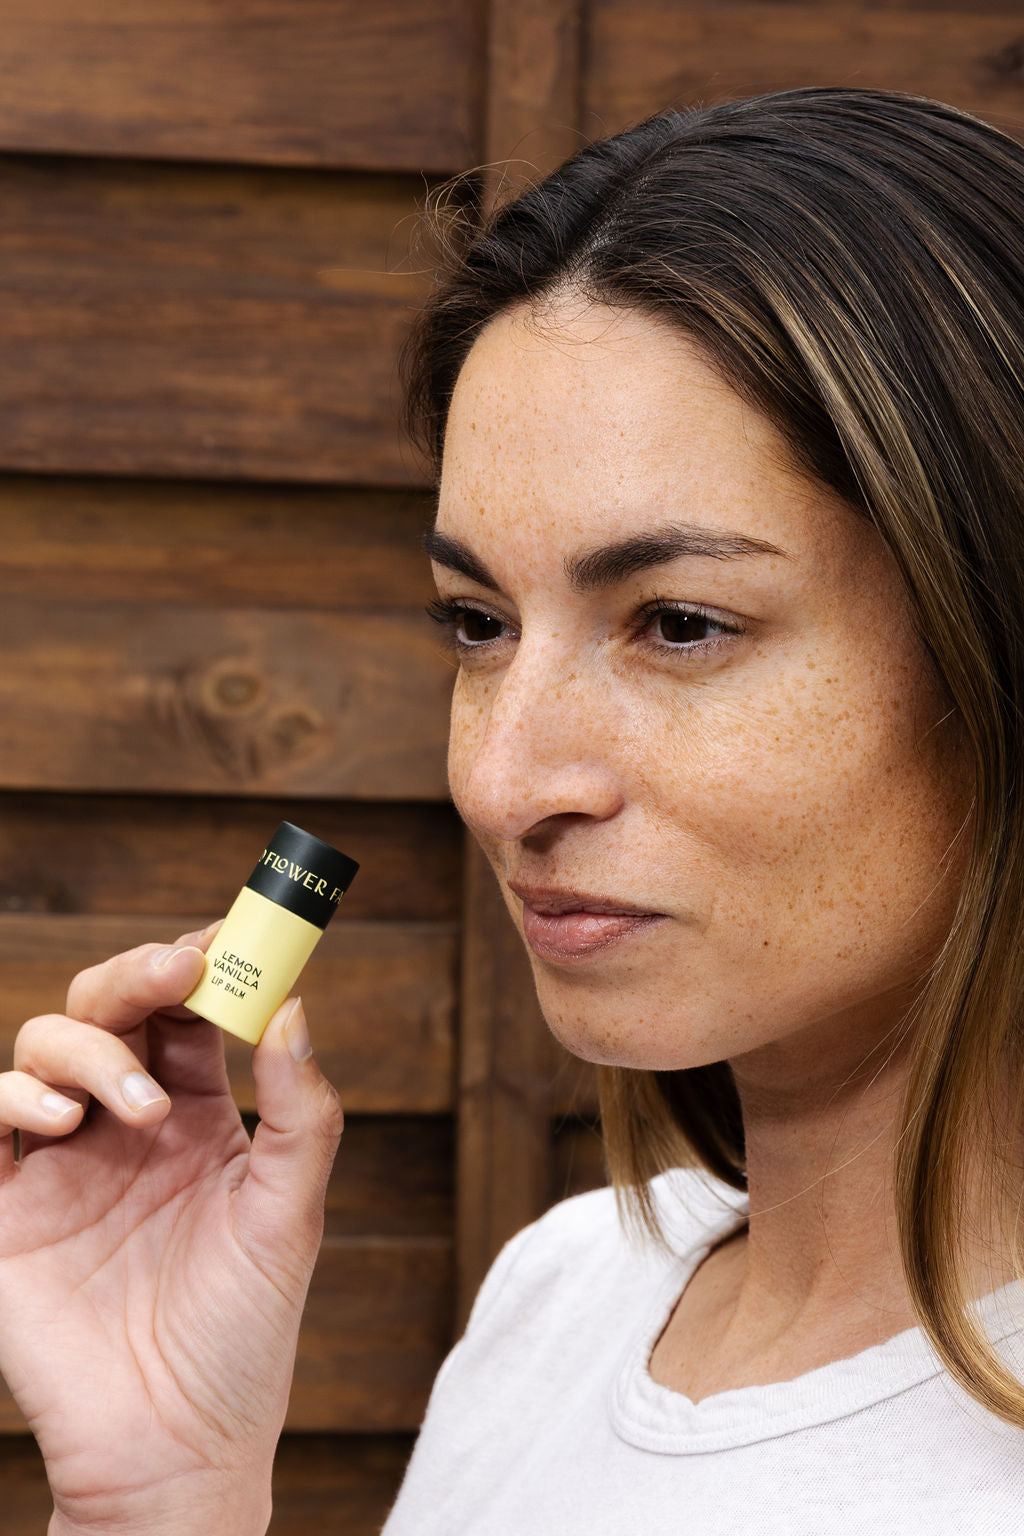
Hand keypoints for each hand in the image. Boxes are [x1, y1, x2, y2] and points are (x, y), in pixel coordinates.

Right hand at [0, 929, 343, 1535]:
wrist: (175, 1443)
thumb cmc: (242, 1332)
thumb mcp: (290, 1214)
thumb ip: (300, 1113)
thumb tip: (295, 1007)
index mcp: (196, 1115)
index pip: (187, 1013)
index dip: (203, 967)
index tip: (228, 934)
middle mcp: (124, 1124)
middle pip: (111, 1009)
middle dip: (137, 975)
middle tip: (177, 970)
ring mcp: (61, 1162)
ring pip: (46, 1048)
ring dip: (89, 1049)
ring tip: (136, 1106)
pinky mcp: (7, 1207)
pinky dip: (13, 1099)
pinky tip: (62, 1122)